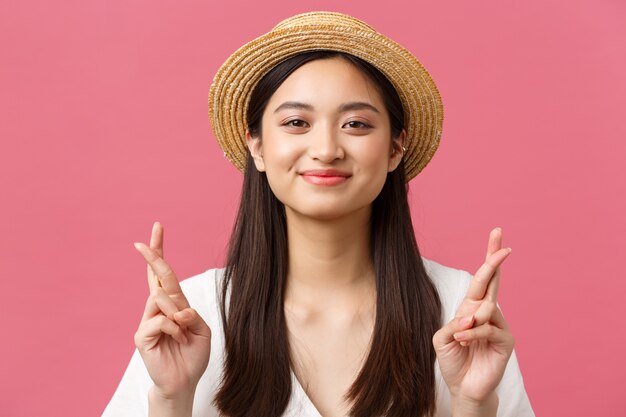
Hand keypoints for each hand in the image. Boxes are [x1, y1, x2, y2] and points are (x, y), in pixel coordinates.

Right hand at [133, 222, 211, 400]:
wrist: (184, 382)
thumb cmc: (192, 355)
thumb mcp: (202, 330)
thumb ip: (191, 315)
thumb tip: (177, 309)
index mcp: (174, 303)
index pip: (164, 273)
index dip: (160, 252)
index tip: (157, 228)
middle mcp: (158, 308)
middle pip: (155, 274)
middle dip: (154, 252)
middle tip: (152, 231)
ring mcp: (147, 320)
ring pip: (161, 298)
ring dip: (179, 314)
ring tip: (183, 334)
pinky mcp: (141, 335)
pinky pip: (161, 320)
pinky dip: (175, 329)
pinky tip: (176, 340)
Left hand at [432, 227, 514, 408]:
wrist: (463, 388)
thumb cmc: (454, 360)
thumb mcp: (443, 338)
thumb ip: (454, 324)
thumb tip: (472, 317)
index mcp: (471, 307)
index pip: (482, 278)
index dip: (489, 257)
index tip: (496, 235)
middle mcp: (487, 312)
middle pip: (494, 280)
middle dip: (496, 260)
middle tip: (504, 244)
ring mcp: (499, 325)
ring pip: (486, 308)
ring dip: (470, 321)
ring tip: (461, 336)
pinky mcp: (505, 340)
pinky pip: (489, 327)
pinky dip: (473, 334)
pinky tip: (464, 341)